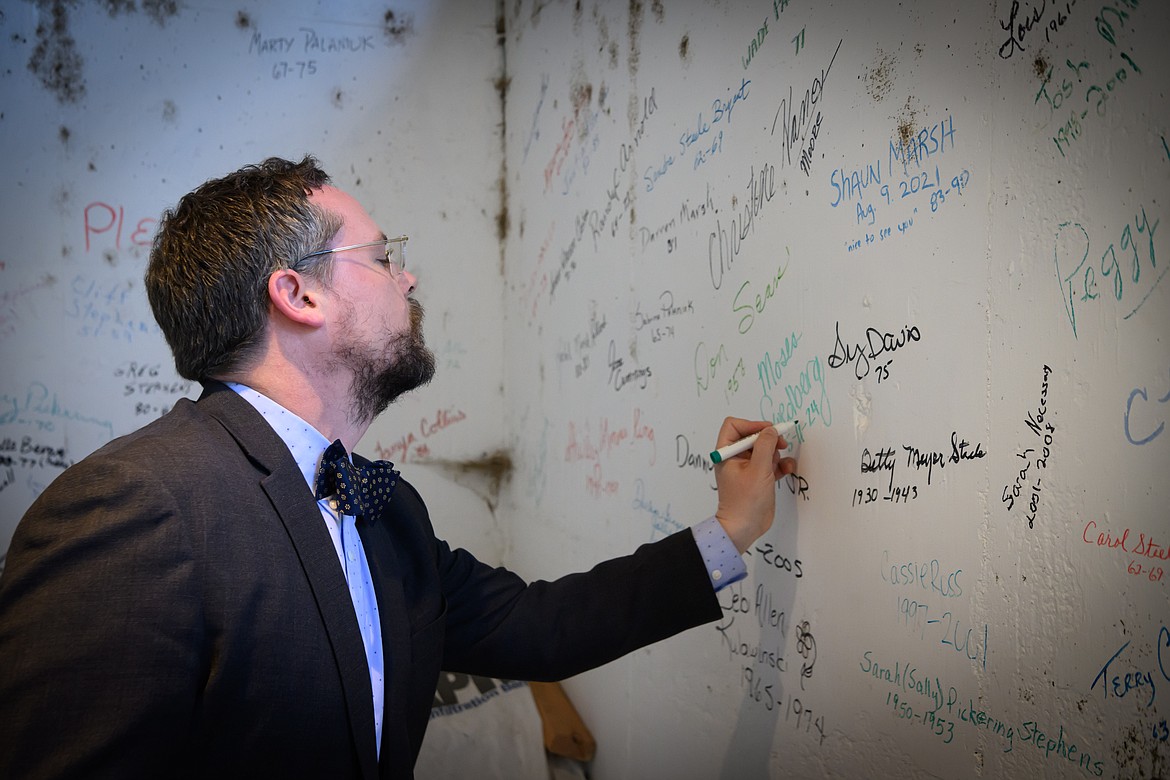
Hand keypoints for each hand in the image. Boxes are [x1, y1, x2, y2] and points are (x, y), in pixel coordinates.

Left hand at [713, 418, 797, 552]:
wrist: (744, 527)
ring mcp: (747, 468)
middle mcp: (735, 458)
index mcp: (726, 453)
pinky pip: (770, 463)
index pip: (734, 426)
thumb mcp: (758, 470)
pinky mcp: (758, 478)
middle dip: (768, 439)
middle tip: (781, 444)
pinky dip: (780, 464)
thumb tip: (771, 430)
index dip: (752, 425)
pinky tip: (787, 470)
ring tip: (782, 463)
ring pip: (764, 450)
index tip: (768, 431)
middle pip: (752, 436)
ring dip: (776, 453)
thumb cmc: (745, 502)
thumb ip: (765, 446)